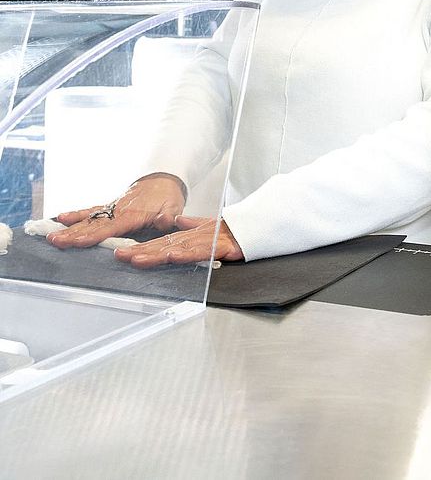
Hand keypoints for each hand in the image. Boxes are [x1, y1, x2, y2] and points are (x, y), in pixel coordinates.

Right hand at [47, 173, 185, 249]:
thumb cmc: (168, 197)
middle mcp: (118, 211)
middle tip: (55, 241)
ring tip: (51, 235)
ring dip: (69, 228)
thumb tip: (165, 221)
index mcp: (133, 214)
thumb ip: (168, 216)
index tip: (79, 241)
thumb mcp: (173, 207)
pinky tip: (60, 218)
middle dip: (73, 234)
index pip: (111, 227)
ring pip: (88, 220)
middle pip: (93, 225)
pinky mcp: (109, 207)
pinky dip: (75, 214)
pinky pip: (90, 211)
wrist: (163, 179)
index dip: (95, 235)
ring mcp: (112, 208)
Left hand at [113, 216, 243, 268]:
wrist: (262, 224)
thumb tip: (178, 221)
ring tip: (137, 258)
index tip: (124, 253)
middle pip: (165, 245)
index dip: (144, 247)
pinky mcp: (223, 247)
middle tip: (120, 256)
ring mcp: (209, 242)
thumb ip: (194, 224)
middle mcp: (197, 237)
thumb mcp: (212, 227)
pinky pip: (202, 252)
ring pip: (178, 248)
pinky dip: (187, 254)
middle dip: (142, 251)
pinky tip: (173, 256)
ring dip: (157, 253)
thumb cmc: (238, 229)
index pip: (164, 241)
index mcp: (194, 235)